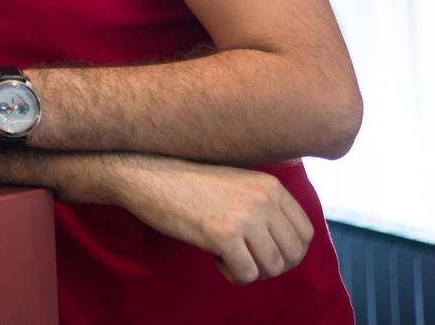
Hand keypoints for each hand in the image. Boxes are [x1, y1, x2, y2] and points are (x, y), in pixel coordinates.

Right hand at [107, 155, 314, 284]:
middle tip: (245, 259)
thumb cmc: (188, 183)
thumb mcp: (237, 184)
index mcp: (270, 186)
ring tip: (228, 258)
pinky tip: (214, 259)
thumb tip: (287, 245)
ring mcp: (244, 217)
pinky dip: (232, 275)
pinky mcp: (222, 234)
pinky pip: (246, 274)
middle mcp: (263, 199)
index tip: (264, 252)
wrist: (147, 175)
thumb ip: (264, 205)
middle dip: (271, 266)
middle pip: (293, 254)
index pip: (305, 233)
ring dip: (251, 271)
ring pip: (272, 267)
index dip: (289, 252)